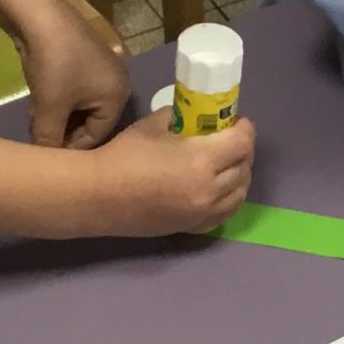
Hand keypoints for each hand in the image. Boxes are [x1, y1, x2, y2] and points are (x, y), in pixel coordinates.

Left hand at [0, 0, 127, 149]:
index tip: (47, 154)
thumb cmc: (53, 65)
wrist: (38, 14)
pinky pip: (75, 88)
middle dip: (64, 130)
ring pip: (80, 104)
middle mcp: (118, 82)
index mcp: (119, 96)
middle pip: (91, 120)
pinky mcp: (84, 55)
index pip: (97, 136)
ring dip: (59, 115)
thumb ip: (49, 140)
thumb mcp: (49, 109)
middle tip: (40, 136)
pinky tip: (39, 100)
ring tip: (36, 120)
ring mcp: (102, 66)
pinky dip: (59, 98)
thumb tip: (45, 160)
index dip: (70, 148)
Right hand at [94, 114, 255, 234]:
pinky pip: (226, 213)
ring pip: (240, 193)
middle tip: (231, 139)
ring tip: (228, 163)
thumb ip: (184, 118)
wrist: (99, 196)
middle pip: (244, 167)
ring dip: (240, 174)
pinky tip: (222, 189)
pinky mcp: (193, 226)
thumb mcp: (156, 124)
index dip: (244, 129)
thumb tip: (199, 117)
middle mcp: (209, 189)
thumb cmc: (124, 155)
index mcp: (201, 160)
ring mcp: (203, 212)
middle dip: (243, 149)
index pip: (242, 143)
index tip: (237, 122)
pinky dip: (231, 198)